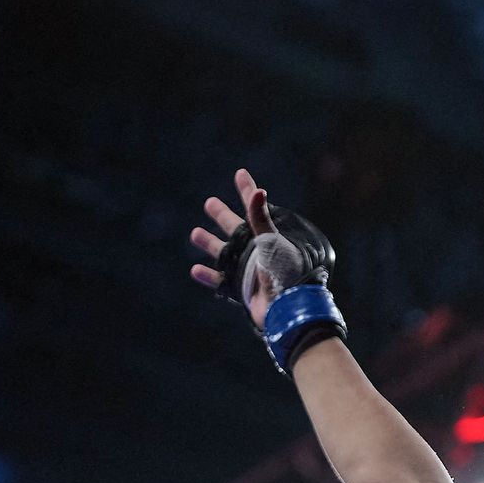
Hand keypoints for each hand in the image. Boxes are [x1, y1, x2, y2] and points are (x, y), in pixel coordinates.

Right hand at [189, 168, 278, 327]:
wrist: (288, 309)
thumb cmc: (285, 273)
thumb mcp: (272, 242)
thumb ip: (260, 219)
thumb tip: (258, 191)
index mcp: (267, 237)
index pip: (255, 209)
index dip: (247, 190)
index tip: (241, 173)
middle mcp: (257, 251)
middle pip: (235, 229)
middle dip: (222, 216)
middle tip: (209, 203)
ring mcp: (248, 270)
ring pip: (224, 253)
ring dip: (210, 243)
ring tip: (195, 233)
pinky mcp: (242, 289)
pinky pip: (220, 281)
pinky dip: (208, 276)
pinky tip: (195, 269)